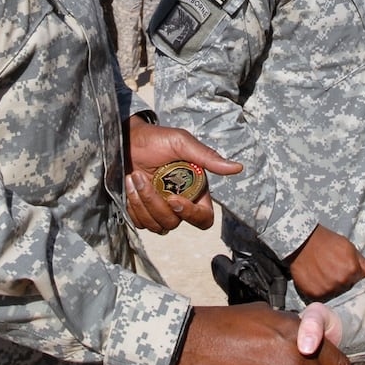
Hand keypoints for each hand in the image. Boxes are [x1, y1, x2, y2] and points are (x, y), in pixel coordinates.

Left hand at [123, 116, 241, 232]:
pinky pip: (140, 223)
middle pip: (175, 223)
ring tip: (134, 177)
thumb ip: (207, 157)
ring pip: (156, 225)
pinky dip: (132, 205)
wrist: (127, 140)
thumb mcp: (181, 143)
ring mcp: (160, 211)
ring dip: (141, 201)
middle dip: (156, 203)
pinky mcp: (142, 213)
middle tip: (142, 177)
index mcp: (195, 190)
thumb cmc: (156, 139)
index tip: (173, 198)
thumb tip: (238, 168)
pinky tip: (129, 184)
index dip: (191, 215)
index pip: (204, 218)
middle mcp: (180, 204)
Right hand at [288, 225, 364, 301]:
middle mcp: (341, 282)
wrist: (303, 241)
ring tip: (326, 276)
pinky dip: (320, 291)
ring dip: (332, 289)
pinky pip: (321, 298)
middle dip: (344, 285)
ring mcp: (326, 289)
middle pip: (348, 291)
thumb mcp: (349, 249)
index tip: (349, 275)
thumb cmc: (328, 242)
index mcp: (352, 271)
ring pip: (335, 296)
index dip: (355, 279)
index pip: (360, 284)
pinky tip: (317, 280)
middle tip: (335, 274)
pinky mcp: (313, 294)